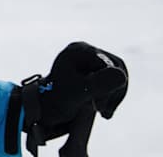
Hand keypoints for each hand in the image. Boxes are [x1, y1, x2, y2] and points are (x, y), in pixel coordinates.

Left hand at [11, 42, 127, 155]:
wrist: (41, 110)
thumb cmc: (55, 101)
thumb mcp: (78, 93)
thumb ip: (98, 84)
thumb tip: (121, 75)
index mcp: (79, 50)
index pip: (110, 65)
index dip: (111, 87)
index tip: (99, 107)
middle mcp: (84, 51)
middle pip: (116, 69)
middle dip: (113, 92)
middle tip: (104, 112)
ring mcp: (88, 61)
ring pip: (117, 76)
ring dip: (113, 96)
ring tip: (104, 113)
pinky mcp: (91, 72)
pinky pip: (112, 82)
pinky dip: (110, 96)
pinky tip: (103, 110)